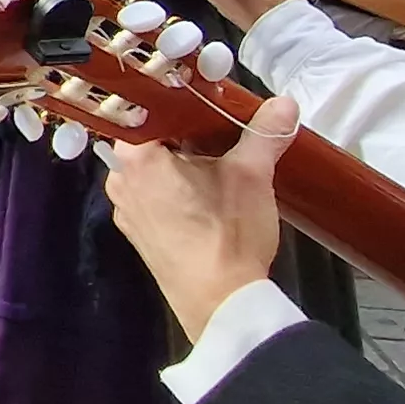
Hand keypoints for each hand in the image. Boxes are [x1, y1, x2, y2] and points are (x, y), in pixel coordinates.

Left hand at [105, 95, 298, 339]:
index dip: (177, 102)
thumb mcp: (252, 175)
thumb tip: (284, 102)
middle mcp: (120, 181)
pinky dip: (176, 190)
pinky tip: (207, 195)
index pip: (145, 110)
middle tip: (221, 129)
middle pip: (150, 140)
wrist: (221, 304)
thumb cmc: (228, 234)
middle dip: (185, 133)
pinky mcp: (140, 235)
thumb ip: (264, 134)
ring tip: (219, 161)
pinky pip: (154, 197)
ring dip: (182, 163)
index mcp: (135, 158)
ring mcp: (127, 211)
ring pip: (153, 170)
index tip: (206, 99)